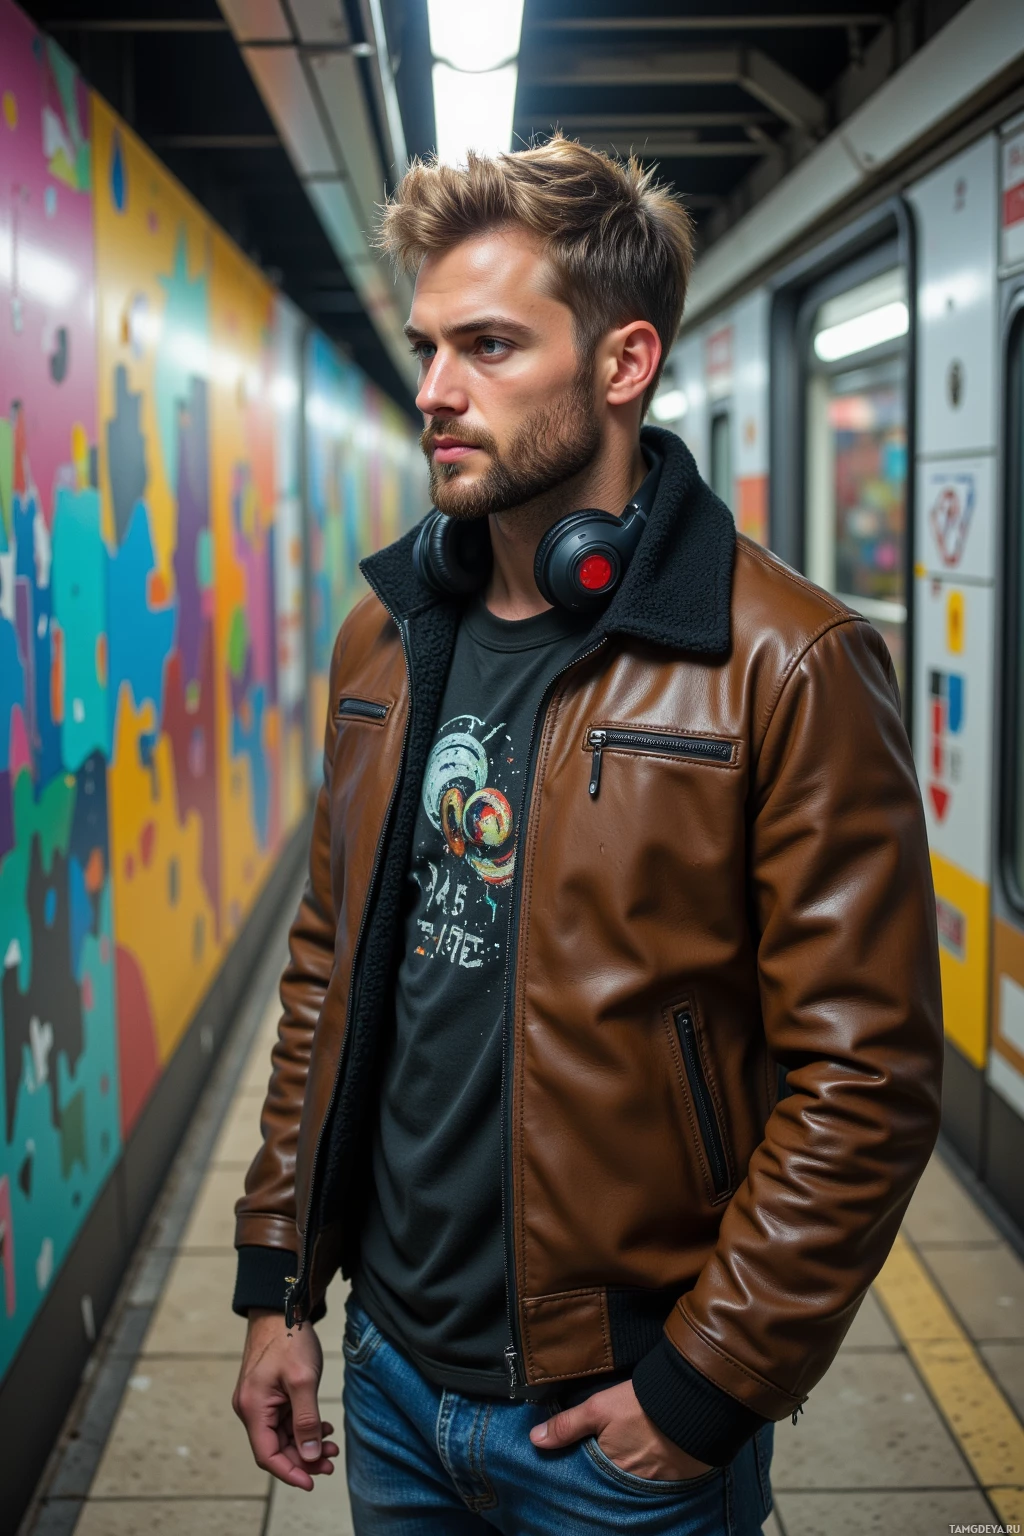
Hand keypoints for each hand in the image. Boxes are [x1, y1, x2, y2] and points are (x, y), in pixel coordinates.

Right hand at [232, 1309, 339, 1490]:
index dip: (290, 1472)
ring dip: (307, 1443)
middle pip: (276, 1447)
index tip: (312, 1482)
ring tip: (332, 1445)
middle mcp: (251, 1408)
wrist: (282, 1307)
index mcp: (253, 1408)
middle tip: (332, 1461)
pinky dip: (303, 1427)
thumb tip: (311, 1456)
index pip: (267, 1455)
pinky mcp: (268, 1393)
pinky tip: (323, 1426)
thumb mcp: (303, 1380)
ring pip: (282, 1435)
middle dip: (304, 1458)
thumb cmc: (289, 1339)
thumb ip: (306, 1421)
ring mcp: (259, 1400)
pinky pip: (285, 1420)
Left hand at [530, 1379, 713, 1482]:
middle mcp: (633, 1485)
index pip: (589, 1478)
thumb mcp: (599, 1408)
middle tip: (601, 1458)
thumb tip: (534, 1440)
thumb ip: (567, 1426)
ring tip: (624, 1456)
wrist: (695, 1401)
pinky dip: (650, 1471)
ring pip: (632, 1482)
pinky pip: (656, 1482)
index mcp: (611, 1471)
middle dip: (603, 1475)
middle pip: (611, 1483)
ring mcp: (657, 1484)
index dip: (582, 1469)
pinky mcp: (677, 1478)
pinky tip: (647, 1458)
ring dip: (626, 1472)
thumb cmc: (643, 1405)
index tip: (577, 1461)